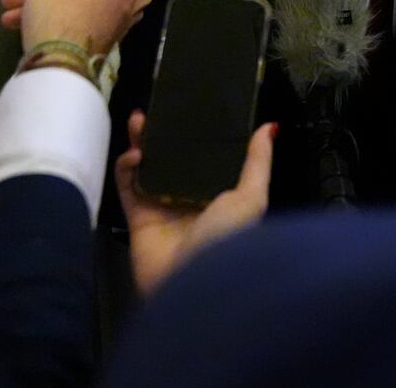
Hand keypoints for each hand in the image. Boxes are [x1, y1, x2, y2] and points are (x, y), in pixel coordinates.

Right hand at [114, 111, 274, 295]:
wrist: (193, 286)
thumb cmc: (228, 239)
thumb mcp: (252, 197)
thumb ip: (257, 162)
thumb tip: (269, 127)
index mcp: (220, 195)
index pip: (206, 157)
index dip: (197, 135)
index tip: (191, 109)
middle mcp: (191, 199)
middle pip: (173, 158)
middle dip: (164, 134)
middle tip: (157, 109)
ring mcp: (163, 208)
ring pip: (147, 167)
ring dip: (142, 143)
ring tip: (139, 119)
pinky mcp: (138, 219)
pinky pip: (127, 187)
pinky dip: (126, 167)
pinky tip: (134, 153)